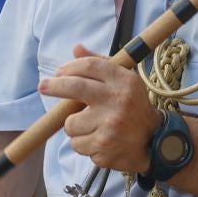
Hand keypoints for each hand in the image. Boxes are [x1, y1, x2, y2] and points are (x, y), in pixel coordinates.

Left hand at [39, 45, 160, 173]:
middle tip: (43, 86)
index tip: (59, 72)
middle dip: (54, 86)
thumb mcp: (124, 81)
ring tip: (91, 126)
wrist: (154, 141)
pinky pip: (77, 144)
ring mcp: (110, 126)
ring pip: (71, 123)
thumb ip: (100, 64)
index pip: (91, 66)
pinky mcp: (103, 148)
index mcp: (124, 82)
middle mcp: (118, 101)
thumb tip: (76, 48)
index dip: (70, 67)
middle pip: (75, 87)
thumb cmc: (133, 107)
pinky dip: (82, 143)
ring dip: (75, 126)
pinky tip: (98, 140)